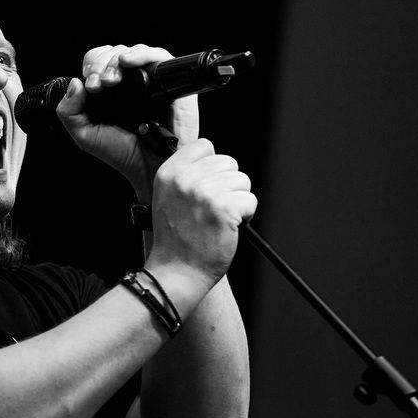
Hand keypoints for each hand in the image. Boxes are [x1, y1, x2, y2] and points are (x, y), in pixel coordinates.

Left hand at [55, 44, 198, 199]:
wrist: (149, 167)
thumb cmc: (122, 152)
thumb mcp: (85, 134)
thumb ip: (69, 111)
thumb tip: (74, 83)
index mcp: (110, 89)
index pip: (98, 60)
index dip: (91, 66)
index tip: (90, 87)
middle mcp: (130, 81)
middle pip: (113, 52)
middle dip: (100, 64)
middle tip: (98, 85)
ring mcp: (150, 79)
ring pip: (132, 51)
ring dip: (115, 60)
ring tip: (110, 80)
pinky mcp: (170, 81)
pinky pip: (158, 55)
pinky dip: (141, 53)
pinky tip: (127, 62)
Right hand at [146, 138, 256, 293]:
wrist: (176, 271)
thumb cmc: (175, 239)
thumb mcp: (167, 197)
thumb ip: (185, 174)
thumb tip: (212, 159)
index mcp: (169, 172)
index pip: (204, 145)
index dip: (212, 166)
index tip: (207, 185)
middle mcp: (185, 178)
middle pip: (228, 162)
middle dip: (228, 184)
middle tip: (213, 208)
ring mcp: (205, 192)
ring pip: (242, 181)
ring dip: (237, 201)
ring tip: (219, 219)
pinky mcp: (225, 209)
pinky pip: (250, 201)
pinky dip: (246, 216)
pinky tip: (227, 228)